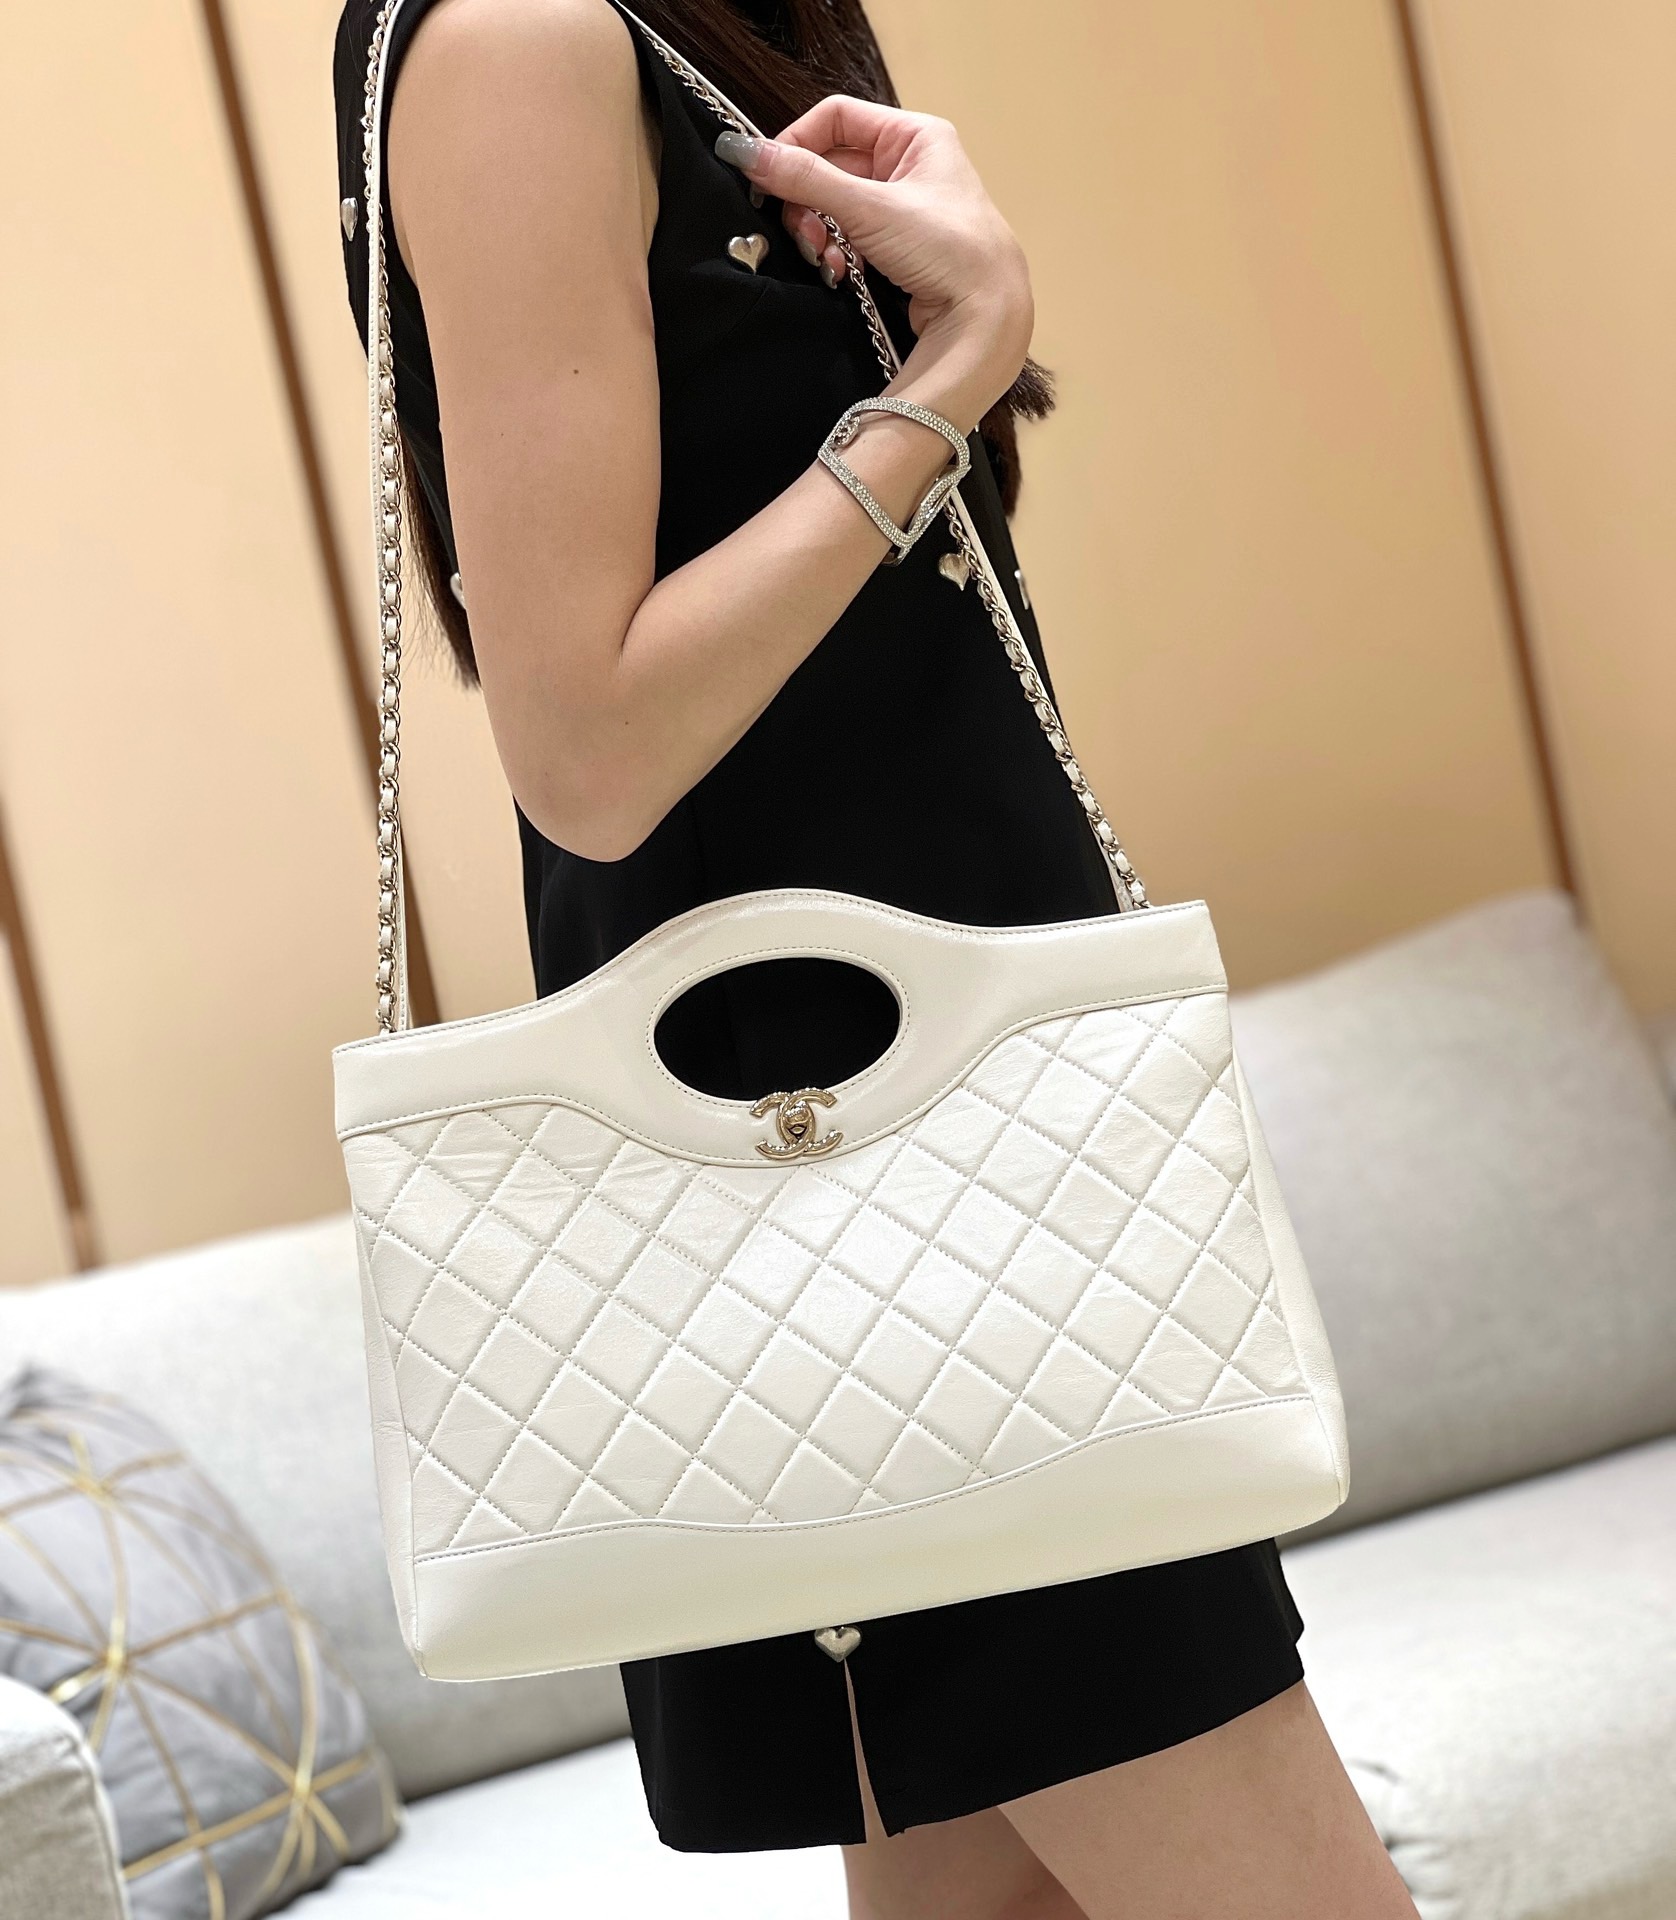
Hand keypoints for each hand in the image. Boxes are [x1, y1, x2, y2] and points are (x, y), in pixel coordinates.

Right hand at [715, 97, 1033, 429]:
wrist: (986, 318)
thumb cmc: (948, 251)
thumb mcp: (870, 208)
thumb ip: (805, 179)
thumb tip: (746, 152)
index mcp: (915, 136)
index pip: (837, 118)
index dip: (797, 143)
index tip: (768, 176)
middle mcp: (912, 164)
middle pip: (833, 165)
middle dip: (809, 202)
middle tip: (802, 232)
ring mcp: (907, 206)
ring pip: (838, 205)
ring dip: (820, 232)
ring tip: (824, 257)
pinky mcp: (901, 245)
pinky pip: (853, 236)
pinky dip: (839, 253)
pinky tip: (841, 273)